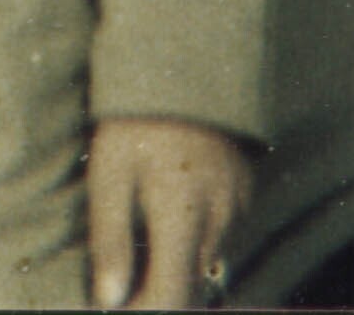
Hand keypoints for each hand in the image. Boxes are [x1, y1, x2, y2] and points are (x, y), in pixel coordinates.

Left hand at [87, 117, 251, 308]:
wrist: (186, 64)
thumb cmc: (135, 118)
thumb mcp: (108, 172)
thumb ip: (110, 239)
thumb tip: (108, 300)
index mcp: (183, 216)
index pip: (173, 298)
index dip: (145, 312)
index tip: (115, 310)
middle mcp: (220, 221)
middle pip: (194, 291)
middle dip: (159, 299)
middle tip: (121, 293)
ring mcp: (239, 210)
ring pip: (208, 269)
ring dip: (176, 275)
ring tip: (137, 267)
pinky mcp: (245, 197)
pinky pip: (220, 242)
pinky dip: (193, 250)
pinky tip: (165, 236)